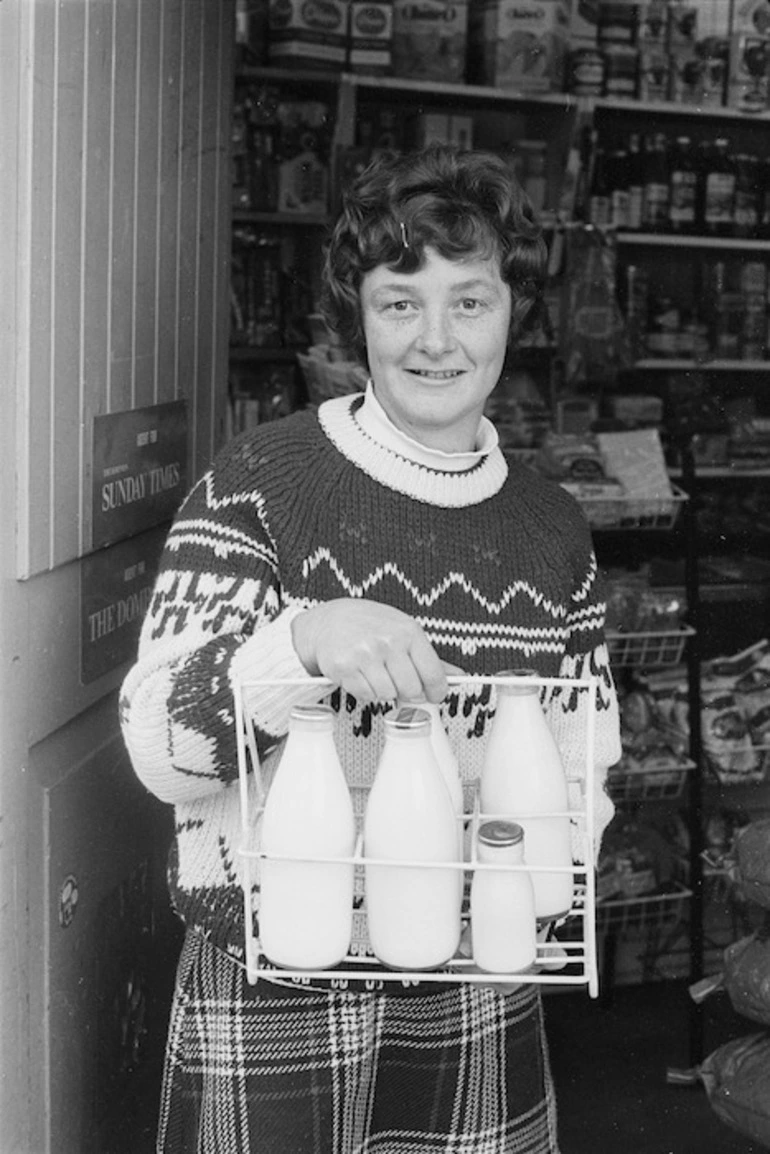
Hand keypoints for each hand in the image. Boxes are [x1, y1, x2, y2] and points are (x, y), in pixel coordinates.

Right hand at [292, 598, 462, 704]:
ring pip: (388, 695)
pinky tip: (361, 674)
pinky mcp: (344, 667)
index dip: (436, 692)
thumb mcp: (404, 632)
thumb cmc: (371, 626)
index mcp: (409, 631)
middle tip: (398, 682)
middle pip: (412, 690)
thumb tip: (459, 677)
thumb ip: (430, 658)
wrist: (330, 620)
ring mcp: (365, 654)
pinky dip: (365, 691)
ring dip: (384, 690)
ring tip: (376, 673)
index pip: (434, 674)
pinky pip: (365, 695)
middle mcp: (389, 641)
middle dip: (407, 692)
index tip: (434, 696)